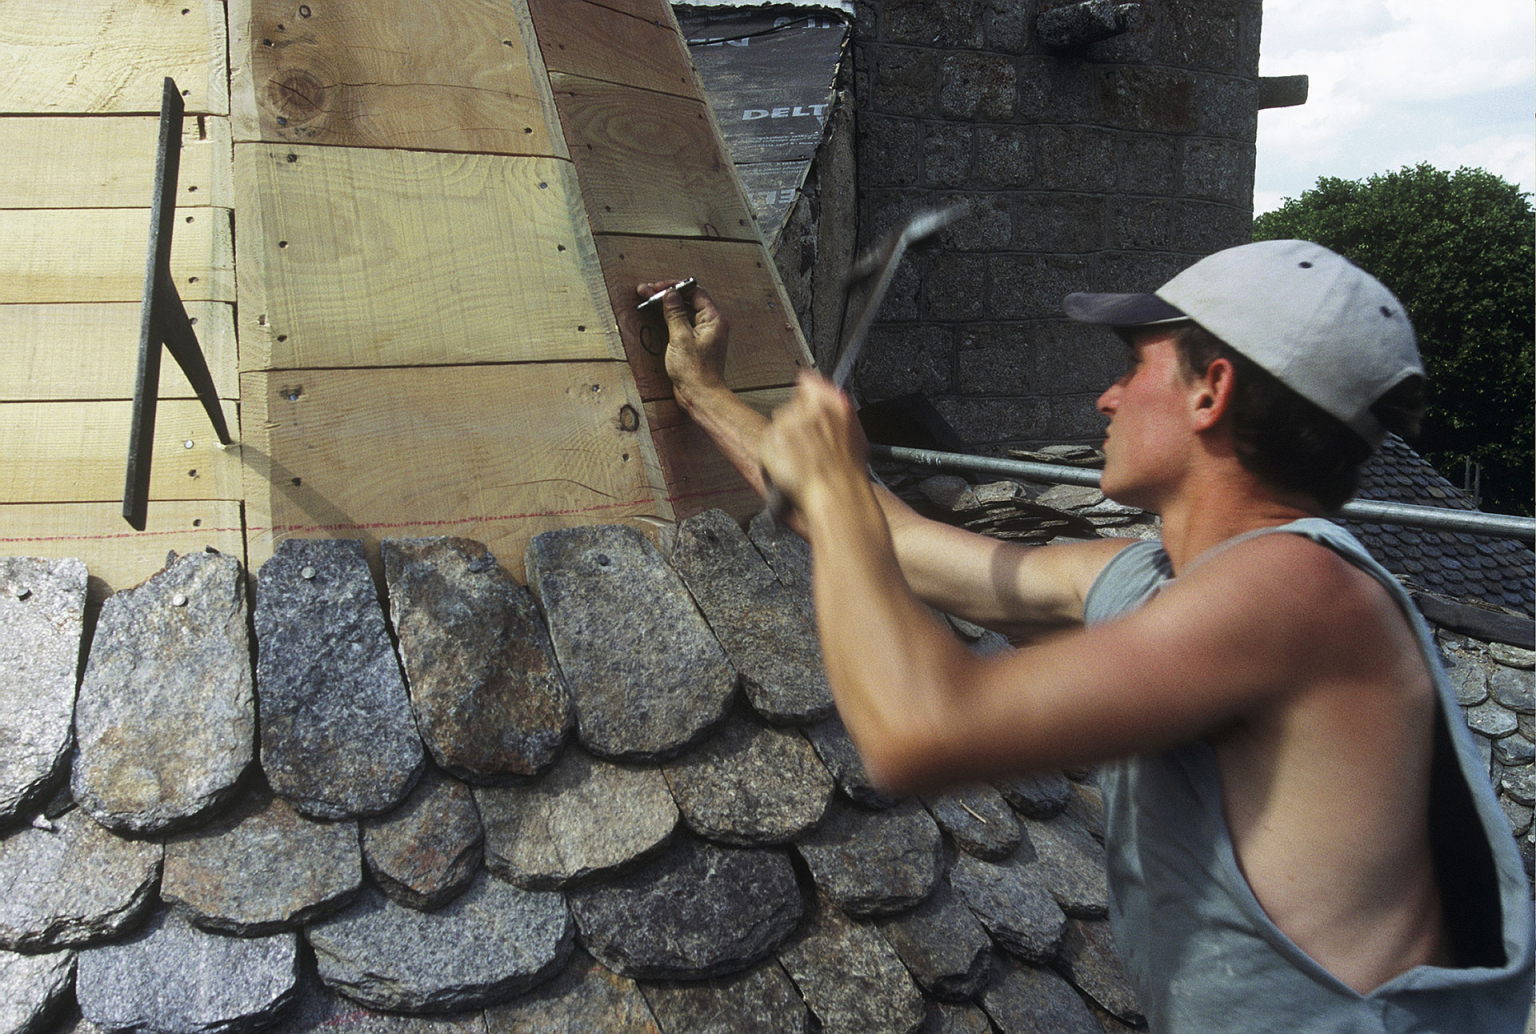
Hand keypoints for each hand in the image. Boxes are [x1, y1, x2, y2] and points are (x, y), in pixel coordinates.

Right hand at [636, 280, 729, 404]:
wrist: (700, 396)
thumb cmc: (695, 371)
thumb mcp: (680, 338)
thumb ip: (675, 313)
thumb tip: (670, 294)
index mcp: (713, 319)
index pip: (694, 292)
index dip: (674, 287)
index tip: (656, 288)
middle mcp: (711, 324)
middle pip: (688, 301)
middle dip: (666, 295)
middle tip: (646, 292)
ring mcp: (703, 334)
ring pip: (683, 312)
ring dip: (665, 306)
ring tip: (646, 300)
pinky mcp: (695, 344)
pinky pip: (681, 325)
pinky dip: (668, 319)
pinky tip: (655, 315)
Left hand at [760, 371, 869, 517]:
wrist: (836, 493)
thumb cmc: (848, 467)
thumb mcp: (854, 427)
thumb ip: (835, 400)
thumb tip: (816, 382)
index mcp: (824, 401)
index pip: (805, 382)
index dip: (808, 398)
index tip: (810, 409)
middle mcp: (802, 410)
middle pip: (790, 406)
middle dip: (797, 422)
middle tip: (812, 444)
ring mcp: (782, 427)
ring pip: (779, 425)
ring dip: (787, 438)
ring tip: (804, 457)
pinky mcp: (768, 444)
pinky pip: (768, 443)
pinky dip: (776, 453)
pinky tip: (793, 464)